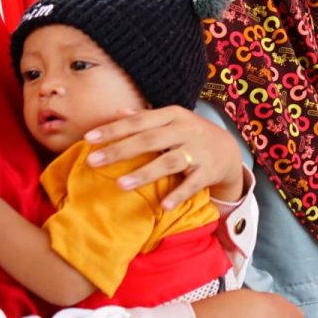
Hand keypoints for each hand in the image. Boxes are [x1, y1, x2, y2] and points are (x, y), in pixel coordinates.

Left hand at [84, 106, 245, 209]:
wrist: (228, 149)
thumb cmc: (190, 135)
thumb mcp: (171, 121)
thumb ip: (145, 117)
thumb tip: (117, 112)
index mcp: (173, 115)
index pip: (139, 121)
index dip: (114, 129)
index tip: (89, 138)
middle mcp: (186, 130)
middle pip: (150, 140)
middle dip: (120, 150)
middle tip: (93, 162)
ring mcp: (199, 151)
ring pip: (169, 161)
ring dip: (145, 173)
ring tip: (120, 185)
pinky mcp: (210, 171)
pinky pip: (193, 184)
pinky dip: (179, 194)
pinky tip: (163, 205)